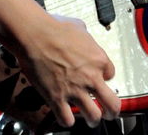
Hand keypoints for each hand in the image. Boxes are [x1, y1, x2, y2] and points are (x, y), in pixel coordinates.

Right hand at [17, 13, 120, 128]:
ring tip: (90, 118)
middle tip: (109, 112)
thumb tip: (84, 39)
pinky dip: (67, 120)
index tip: (99, 78)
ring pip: (93, 116)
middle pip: (112, 104)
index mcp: (98, 59)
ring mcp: (75, 90)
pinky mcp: (57, 98)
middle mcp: (90, 77)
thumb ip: (86, 38)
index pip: (111, 75)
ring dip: (93, 119)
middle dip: (112, 110)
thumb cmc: (54, 28)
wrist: (35, 34)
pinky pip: (67, 120)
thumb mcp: (79, 27)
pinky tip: (65, 114)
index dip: (104, 77)